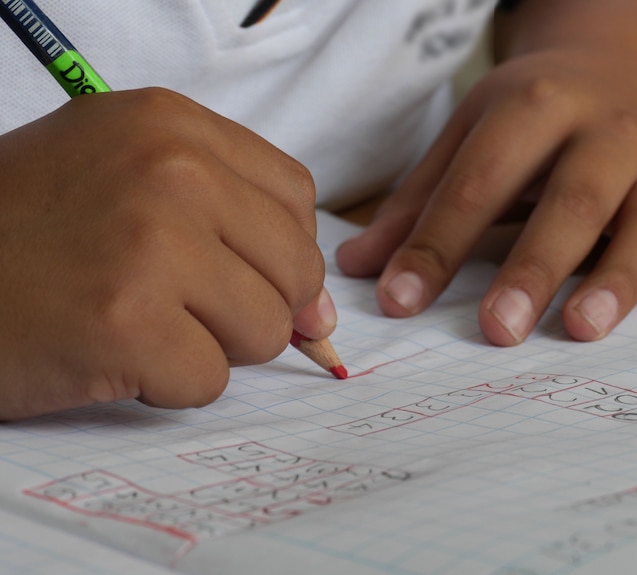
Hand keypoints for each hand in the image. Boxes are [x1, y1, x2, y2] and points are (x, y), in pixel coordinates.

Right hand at [0, 88, 331, 419]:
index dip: (281, 251)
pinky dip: (166, 384)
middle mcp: (170, 170)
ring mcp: (151, 244)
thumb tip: (321, 314)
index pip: (295, 198)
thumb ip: (233, 226)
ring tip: (138, 323)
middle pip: (295, 268)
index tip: (250, 277)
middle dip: (253, 307)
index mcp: (171, 124)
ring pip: (265, 329)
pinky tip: (111, 353)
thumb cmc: (28, 233)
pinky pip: (209, 380)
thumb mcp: (128, 183)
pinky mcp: (127, 322)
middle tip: (180, 307)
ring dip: (210, 346)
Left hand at [336, 49, 636, 344]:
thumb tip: (356, 270)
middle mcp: (606, 130)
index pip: (479, 182)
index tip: (399, 303)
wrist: (620, 69)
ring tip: (582, 329)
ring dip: (621, 276)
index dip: (437, 244)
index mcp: (535, 107)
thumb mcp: (469, 137)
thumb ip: (418, 203)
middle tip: (497, 330)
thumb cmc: (533, 118)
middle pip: (572, 200)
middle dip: (534, 266)